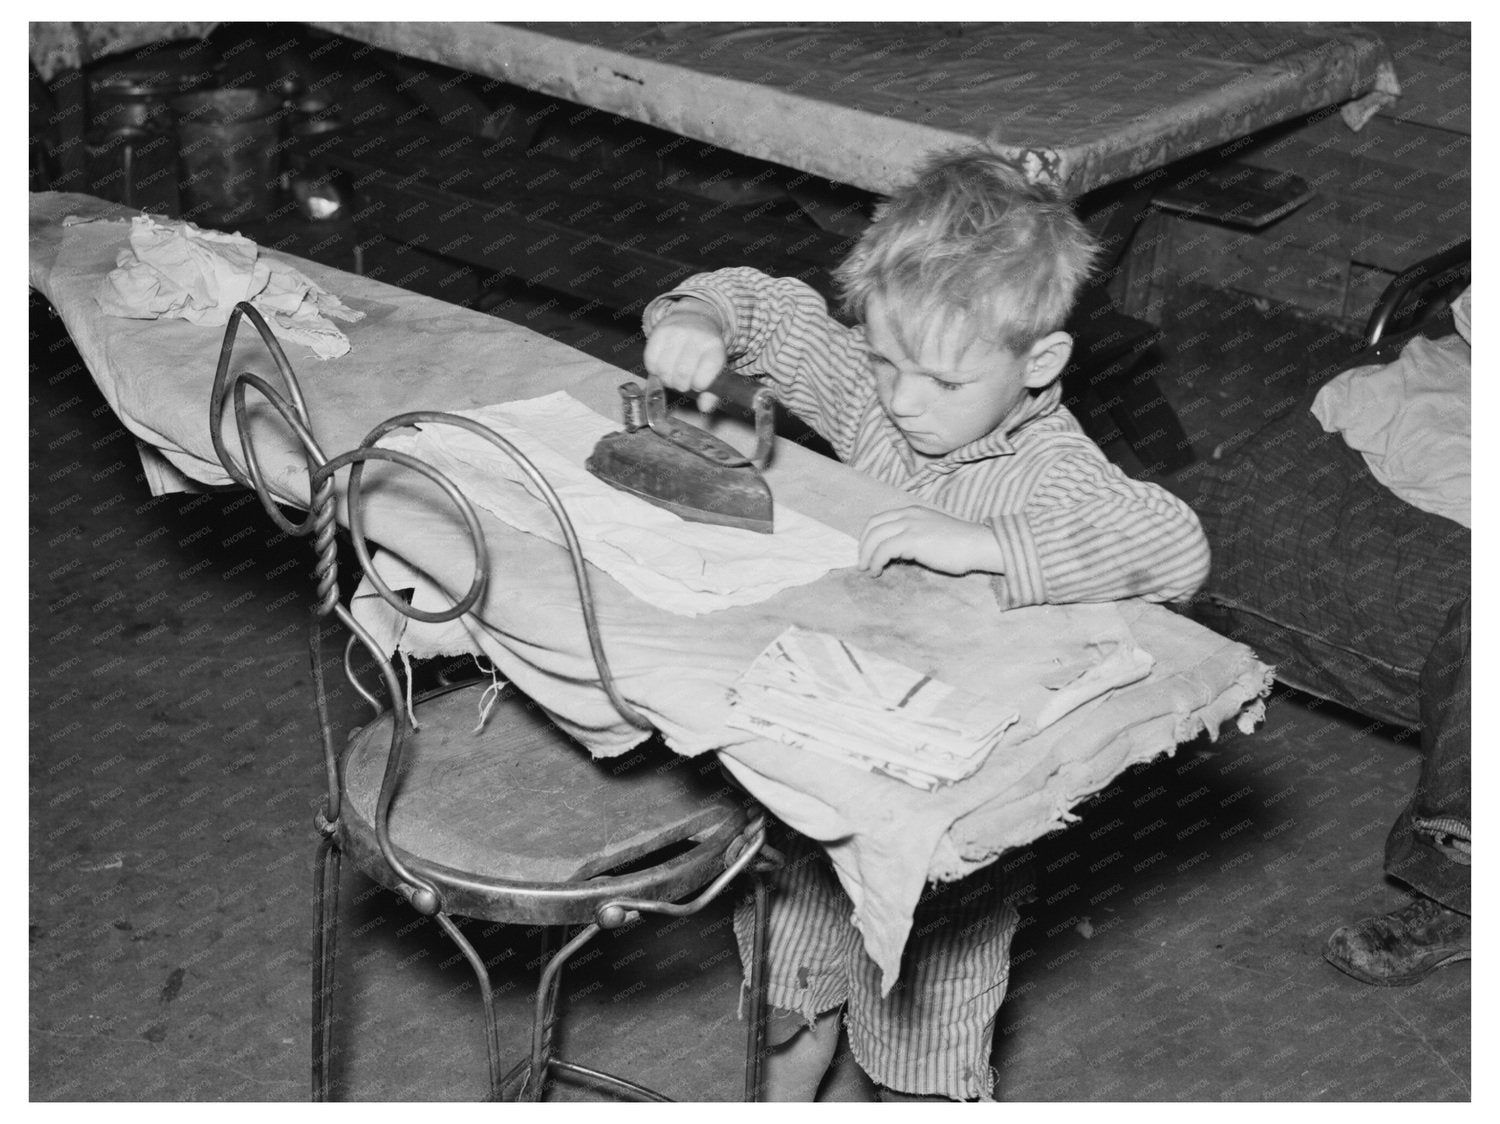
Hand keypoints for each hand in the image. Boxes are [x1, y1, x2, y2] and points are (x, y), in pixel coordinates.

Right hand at [644, 304, 727, 409]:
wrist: (695, 318)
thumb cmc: (705, 350)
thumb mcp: (715, 368)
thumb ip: (712, 392)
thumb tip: (704, 408)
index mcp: (715, 349)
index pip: (703, 379)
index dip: (698, 386)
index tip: (698, 382)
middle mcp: (697, 337)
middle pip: (682, 375)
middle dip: (680, 385)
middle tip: (682, 381)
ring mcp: (677, 332)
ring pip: (664, 370)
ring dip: (666, 378)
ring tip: (672, 373)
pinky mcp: (659, 331)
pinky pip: (650, 360)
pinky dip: (654, 369)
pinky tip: (662, 365)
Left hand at [857, 507, 1003, 575]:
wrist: (977, 545)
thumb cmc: (960, 545)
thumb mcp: (932, 534)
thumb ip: (914, 538)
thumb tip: (897, 553)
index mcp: (912, 511)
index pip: (879, 519)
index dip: (868, 536)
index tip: (867, 552)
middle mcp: (908, 514)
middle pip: (873, 526)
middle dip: (864, 546)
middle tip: (863, 563)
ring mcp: (910, 525)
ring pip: (875, 538)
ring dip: (867, 556)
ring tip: (868, 570)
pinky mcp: (912, 539)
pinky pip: (884, 550)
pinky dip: (876, 561)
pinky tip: (878, 572)